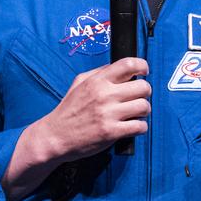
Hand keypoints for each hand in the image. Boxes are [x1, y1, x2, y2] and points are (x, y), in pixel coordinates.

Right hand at [33, 57, 150, 163]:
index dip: (142, 66)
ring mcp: (108, 114)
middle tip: (138, 97)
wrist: (56, 136)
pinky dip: (140, 127)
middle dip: (145, 92)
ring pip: (144, 107)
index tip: (144, 72)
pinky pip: (140, 127)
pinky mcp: (112, 132)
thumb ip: (99, 73)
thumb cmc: (68, 110)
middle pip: (143, 87)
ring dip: (143, 111)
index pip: (128, 65)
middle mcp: (104, 95)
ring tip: (135, 113)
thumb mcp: (79, 83)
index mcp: (97, 81)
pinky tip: (132, 126)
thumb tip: (121, 68)